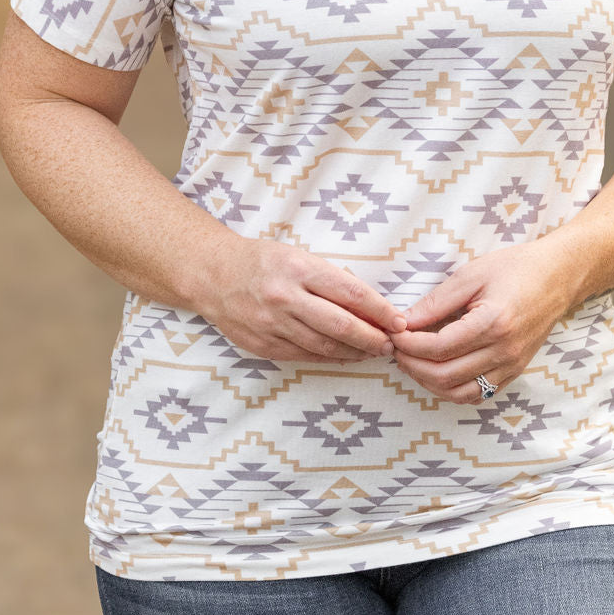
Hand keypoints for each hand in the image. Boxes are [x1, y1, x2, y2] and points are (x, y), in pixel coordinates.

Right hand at [200, 238, 406, 363]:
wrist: (213, 276)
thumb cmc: (263, 262)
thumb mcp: (298, 256)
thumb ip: (330, 280)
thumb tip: (370, 305)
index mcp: (299, 268)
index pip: (351, 293)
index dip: (380, 310)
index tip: (399, 321)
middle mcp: (285, 297)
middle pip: (341, 325)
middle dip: (372, 338)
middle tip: (391, 344)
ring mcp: (272, 325)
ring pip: (324, 346)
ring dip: (354, 352)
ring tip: (372, 352)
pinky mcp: (263, 345)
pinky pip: (304, 356)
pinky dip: (329, 358)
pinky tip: (344, 356)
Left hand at [388, 239, 578, 403]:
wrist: (557, 276)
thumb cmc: (514, 268)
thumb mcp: (471, 275)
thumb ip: (436, 302)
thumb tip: (403, 321)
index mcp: (493, 323)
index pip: (439, 347)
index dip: (409, 344)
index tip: (393, 333)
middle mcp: (504, 351)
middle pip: (445, 375)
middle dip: (412, 366)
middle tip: (396, 349)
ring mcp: (512, 366)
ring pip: (460, 393)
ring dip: (429, 383)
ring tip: (412, 362)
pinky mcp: (515, 372)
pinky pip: (478, 394)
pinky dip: (452, 389)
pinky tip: (437, 371)